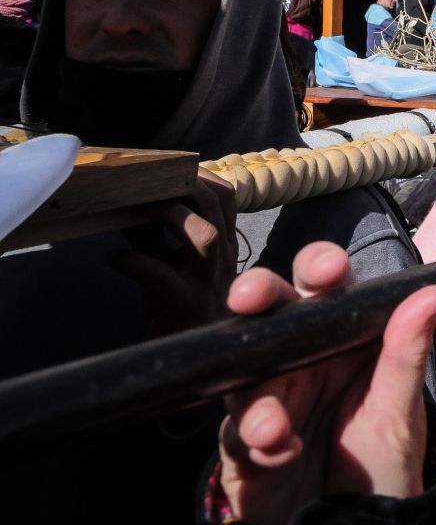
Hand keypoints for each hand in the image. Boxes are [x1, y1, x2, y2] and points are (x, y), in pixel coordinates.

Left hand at [111, 171, 237, 334]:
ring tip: (139, 212)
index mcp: (224, 246)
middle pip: (216, 206)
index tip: (173, 169)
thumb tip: (129, 205)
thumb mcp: (178, 264)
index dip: (202, 176)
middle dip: (185, 186)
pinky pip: (160, 274)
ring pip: (203, 236)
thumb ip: (159, 235)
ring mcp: (206, 281)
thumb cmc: (184, 306)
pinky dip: (134, 260)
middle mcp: (222, 259)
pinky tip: (115, 258)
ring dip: (171, 216)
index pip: (227, 197)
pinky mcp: (184, 302)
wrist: (197, 357)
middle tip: (150, 182)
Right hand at [219, 243, 435, 524]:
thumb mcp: (400, 411)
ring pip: (244, 374)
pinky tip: (279, 452)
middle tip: (251, 299)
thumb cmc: (383, 463)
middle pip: (270, 313)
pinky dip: (255, 441)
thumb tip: (435, 292)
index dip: (321, 268)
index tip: (328, 270)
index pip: (327, 290)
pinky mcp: (242, 445)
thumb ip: (407, 353)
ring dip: (257, 397)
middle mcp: (301, 362)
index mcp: (343, 341)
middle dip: (256, 297)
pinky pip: (236, 432)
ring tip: (273, 427)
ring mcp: (268, 399)